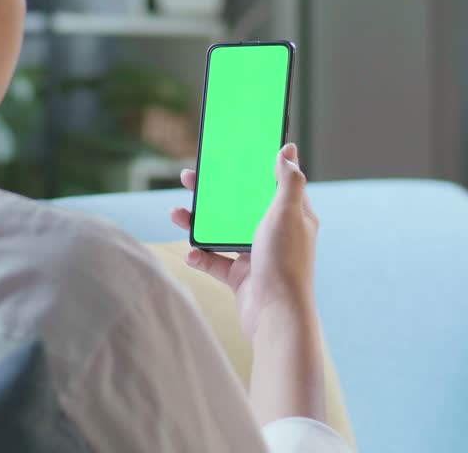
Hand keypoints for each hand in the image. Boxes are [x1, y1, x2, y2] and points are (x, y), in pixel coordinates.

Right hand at [170, 143, 319, 340]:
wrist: (276, 316)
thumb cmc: (285, 263)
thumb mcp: (287, 213)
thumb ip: (288, 181)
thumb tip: (288, 150)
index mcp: (291, 216)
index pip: (269, 183)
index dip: (249, 168)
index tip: (228, 155)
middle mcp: (274, 233)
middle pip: (239, 205)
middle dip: (212, 193)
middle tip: (188, 178)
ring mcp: (255, 255)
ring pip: (222, 231)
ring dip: (198, 222)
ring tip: (177, 214)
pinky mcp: (240, 276)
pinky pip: (214, 261)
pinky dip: (200, 256)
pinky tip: (190, 253)